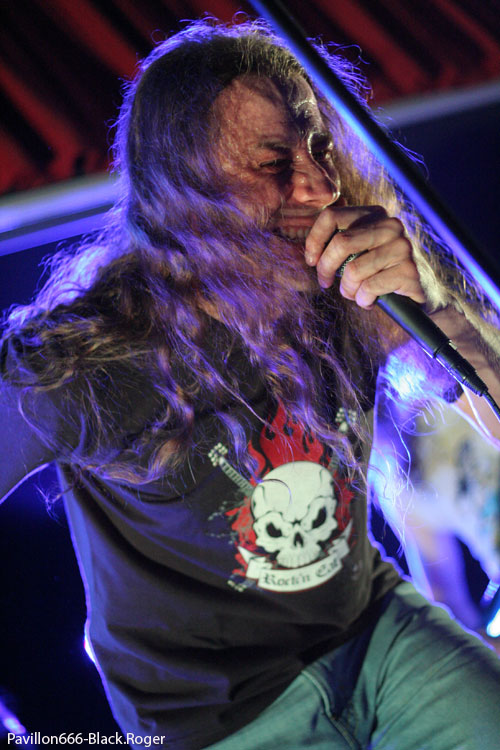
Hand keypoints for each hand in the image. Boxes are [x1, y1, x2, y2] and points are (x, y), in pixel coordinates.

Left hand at [304, 205, 426, 307]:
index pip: (331, 216)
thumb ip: (338, 243)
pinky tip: (370, 300)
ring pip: (354, 270)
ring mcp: (402, 247)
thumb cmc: (376, 274)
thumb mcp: (356, 252)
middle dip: (326, 268)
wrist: (413, 297)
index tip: (311, 261)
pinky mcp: (409, 270)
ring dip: (348, 289)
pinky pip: (369, 287)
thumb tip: (310, 252)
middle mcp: (390, 225)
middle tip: (325, 283)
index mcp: (373, 214)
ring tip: (355, 294)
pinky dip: (363, 300)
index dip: (314, 241)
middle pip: (341, 243)